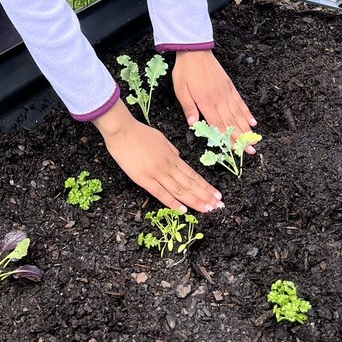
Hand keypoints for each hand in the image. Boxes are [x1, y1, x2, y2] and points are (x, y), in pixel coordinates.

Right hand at [92, 100, 223, 213]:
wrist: (122, 130)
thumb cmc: (139, 132)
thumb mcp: (161, 138)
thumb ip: (170, 149)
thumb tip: (178, 156)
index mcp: (173, 157)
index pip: (193, 175)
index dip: (206, 186)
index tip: (217, 194)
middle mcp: (168, 167)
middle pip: (190, 184)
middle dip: (206, 196)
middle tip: (218, 206)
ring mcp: (157, 173)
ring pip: (180, 191)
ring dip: (195, 201)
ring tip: (208, 210)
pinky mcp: (144, 179)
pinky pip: (160, 193)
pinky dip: (173, 203)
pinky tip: (183, 210)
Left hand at [171, 50, 256, 152]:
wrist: (195, 51)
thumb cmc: (185, 71)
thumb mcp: (181, 90)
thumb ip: (188, 107)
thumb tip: (194, 124)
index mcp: (206, 102)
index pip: (218, 124)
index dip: (227, 138)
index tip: (235, 150)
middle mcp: (219, 99)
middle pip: (232, 122)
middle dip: (241, 138)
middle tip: (251, 151)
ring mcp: (226, 92)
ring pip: (238, 114)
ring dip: (246, 128)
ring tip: (254, 140)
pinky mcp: (229, 86)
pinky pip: (240, 102)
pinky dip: (247, 112)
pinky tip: (252, 121)